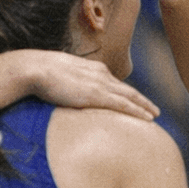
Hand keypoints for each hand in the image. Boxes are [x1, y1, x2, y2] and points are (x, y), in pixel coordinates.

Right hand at [22, 51, 159, 120]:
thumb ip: (67, 82)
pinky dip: (138, 111)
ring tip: (155, 115)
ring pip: (130, 97)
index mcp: (93, 68)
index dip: (125, 93)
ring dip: (144, 106)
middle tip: (153, 109)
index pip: (114, 82)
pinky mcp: (97, 95)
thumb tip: (64, 92)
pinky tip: (148, 118)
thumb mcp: (58, 75)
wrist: (34, 69)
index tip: (133, 100)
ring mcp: (100, 84)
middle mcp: (101, 74)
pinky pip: (124, 105)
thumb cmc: (38, 72)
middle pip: (127, 89)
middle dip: (141, 99)